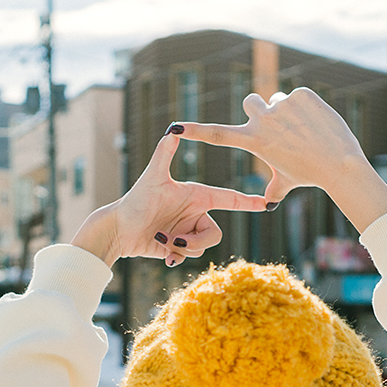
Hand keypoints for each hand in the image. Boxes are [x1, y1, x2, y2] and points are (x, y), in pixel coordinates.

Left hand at [69, 130, 267, 267]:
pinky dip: (177, 257)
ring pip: (202, 249)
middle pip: (214, 234)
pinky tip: (164, 256)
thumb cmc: (135, 201)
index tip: (268, 203)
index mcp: (196, 196)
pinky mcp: (179, 246)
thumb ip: (164, 153)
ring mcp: (188, 231)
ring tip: (162, 242)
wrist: (119, 229)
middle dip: (196, 242)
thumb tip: (173, 128)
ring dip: (181, 249)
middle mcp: (195, 213)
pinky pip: (190, 257)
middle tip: (175, 241)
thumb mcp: (152, 177)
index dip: (248, 201)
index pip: (228, 198)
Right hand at [176, 89, 386, 231]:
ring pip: (278, 100)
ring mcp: (282, 105)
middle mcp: (263, 120)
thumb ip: (273, 189)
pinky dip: (307, 107)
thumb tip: (266, 204)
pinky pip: (300, 96)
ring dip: (287, 110)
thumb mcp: (287, 182)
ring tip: (305, 131)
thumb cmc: (310, 174)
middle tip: (279, 125)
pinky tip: (317, 123)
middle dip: (261, 109)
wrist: (339, 164)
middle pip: (251, 102)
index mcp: (254, 140)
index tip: (176, 127)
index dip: (195, 131)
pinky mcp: (302, 94)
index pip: (217, 135)